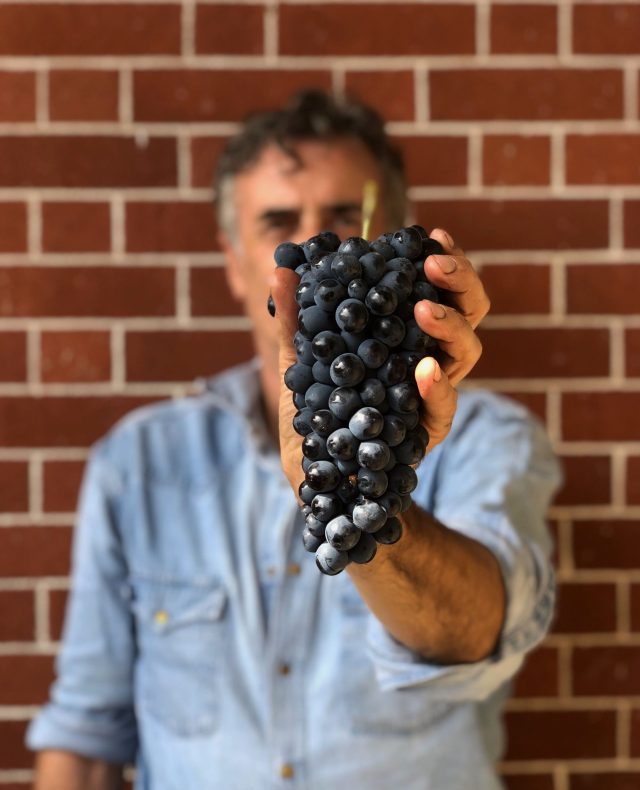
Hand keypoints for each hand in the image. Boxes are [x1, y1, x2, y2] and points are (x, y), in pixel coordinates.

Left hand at [270, 227, 490, 493]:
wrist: (320, 484)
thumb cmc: (316, 421)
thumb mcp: (300, 368)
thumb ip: (296, 323)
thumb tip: (280, 269)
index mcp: (407, 339)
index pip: (439, 290)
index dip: (445, 262)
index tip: (431, 235)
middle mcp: (429, 362)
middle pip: (469, 313)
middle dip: (460, 282)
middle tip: (435, 262)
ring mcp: (431, 399)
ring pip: (467, 354)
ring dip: (450, 326)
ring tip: (425, 310)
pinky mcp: (425, 436)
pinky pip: (442, 410)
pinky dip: (437, 389)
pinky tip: (423, 370)